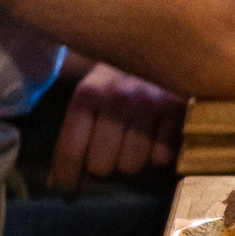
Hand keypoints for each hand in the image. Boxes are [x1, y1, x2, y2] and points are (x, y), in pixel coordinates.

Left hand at [50, 62, 185, 191]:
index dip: (66, 177)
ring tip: (138, 139)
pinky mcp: (179, 112)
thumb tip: (55, 183)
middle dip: (106, 163)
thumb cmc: (125, 77)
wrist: (169, 45)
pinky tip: (159, 134)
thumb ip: (75, 133)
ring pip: (132, 165)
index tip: (67, 190)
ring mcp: (151, 106)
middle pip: (101, 166)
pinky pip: (162, 157)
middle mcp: (118, 99)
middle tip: (113, 149)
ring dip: (134, 159)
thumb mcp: (95, 93)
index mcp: (89, 93)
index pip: (70, 149)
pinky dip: (160, 152)